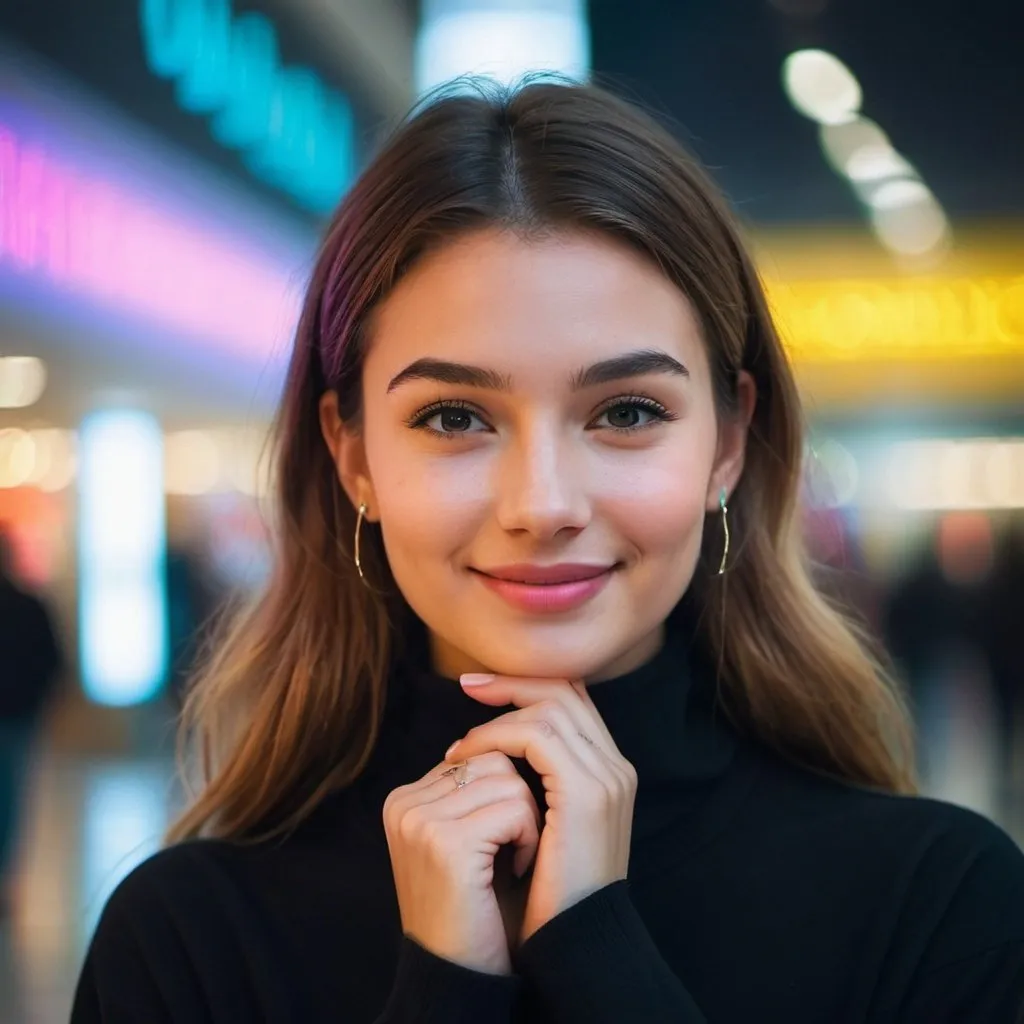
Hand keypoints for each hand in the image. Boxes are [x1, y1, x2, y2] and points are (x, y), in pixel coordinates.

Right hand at [382, 751, 540, 974]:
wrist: (459, 975)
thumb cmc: (474, 907)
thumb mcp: (463, 839)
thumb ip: (471, 792)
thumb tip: (506, 735)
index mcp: (404, 799)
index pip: (477, 755)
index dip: (505, 794)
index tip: (500, 839)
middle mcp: (404, 803)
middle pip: (494, 761)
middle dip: (518, 801)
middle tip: (515, 847)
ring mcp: (421, 820)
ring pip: (509, 780)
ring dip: (527, 820)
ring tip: (513, 859)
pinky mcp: (446, 841)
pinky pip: (516, 808)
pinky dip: (529, 838)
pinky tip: (516, 870)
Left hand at [446, 676, 637, 943]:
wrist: (575, 945)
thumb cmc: (550, 894)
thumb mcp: (546, 829)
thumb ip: (536, 786)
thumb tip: (493, 750)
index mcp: (609, 772)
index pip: (574, 701)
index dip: (528, 686)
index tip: (482, 688)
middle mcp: (615, 767)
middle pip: (566, 690)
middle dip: (512, 682)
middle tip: (467, 684)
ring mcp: (606, 777)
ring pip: (550, 707)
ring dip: (498, 716)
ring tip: (461, 743)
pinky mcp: (585, 792)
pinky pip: (537, 737)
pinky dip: (499, 737)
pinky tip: (471, 756)